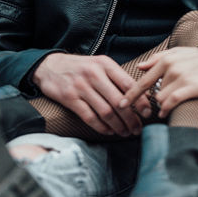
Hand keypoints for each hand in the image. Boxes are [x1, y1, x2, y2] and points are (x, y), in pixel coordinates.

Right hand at [31, 53, 145, 136]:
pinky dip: (101, 127)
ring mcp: (81, 86)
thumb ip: (119, 78)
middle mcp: (94, 74)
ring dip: (118, 125)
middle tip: (137, 128)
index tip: (147, 113)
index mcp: (105, 64)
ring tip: (125, 132)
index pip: (128, 84)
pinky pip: (89, 117)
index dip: (140, 101)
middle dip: (131, 118)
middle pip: (118, 101)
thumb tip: (143, 95)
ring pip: (105, 111)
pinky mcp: (70, 98)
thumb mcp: (100, 65)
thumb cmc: (81, 68)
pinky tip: (108, 131)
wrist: (50, 66)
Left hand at [119, 47, 197, 118]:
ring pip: (161, 98)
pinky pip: (172, 102)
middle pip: (153, 93)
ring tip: (168, 106)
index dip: (131, 94)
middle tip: (154, 107)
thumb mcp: (177, 53)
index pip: (144, 80)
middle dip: (152, 101)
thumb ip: (157, 59)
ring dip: (162, 105)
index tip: (121, 104)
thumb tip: (140, 67)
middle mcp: (171, 68)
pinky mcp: (191, 87)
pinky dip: (166, 109)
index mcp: (166, 60)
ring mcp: (181, 78)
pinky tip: (165, 113)